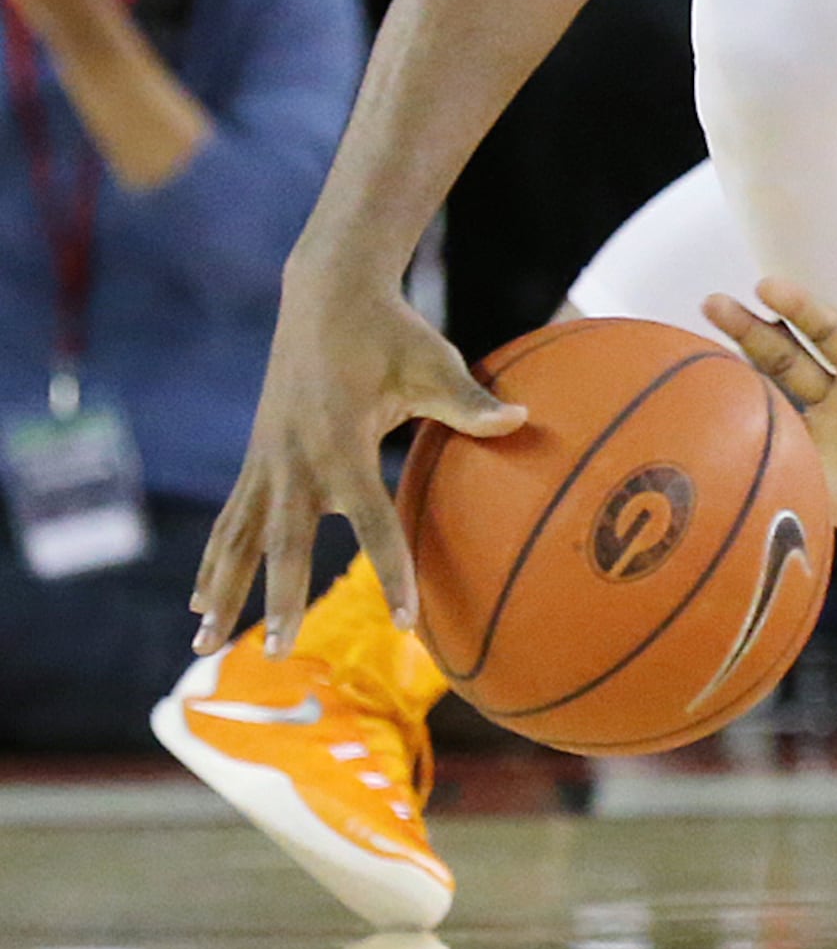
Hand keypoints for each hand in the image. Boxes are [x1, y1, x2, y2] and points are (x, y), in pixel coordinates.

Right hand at [194, 267, 525, 653]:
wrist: (326, 295)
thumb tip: (523, 421)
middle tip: (281, 653)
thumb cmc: (390, 332)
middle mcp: (295, 460)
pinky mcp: (256, 458)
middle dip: (281, 601)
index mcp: (342, 445)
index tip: (408, 622)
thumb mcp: (434, 363)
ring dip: (223, 591)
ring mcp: (268, 460)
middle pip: (285, 545)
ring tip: (203, 644)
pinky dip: (214, 560)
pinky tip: (200, 601)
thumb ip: (471, 402)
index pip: (373, 525)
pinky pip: (229, 520)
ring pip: (239, 539)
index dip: (394, 573)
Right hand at [709, 278, 836, 569]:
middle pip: (788, 360)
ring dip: (738, 382)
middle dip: (751, 332)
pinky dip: (749, 449)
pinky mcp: (819, 483)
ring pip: (773, 404)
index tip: (767, 286)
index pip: (830, 333)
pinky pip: (777, 462)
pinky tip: (715, 432)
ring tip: (696, 357)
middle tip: (712, 303)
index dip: (800, 311)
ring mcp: (826, 441)